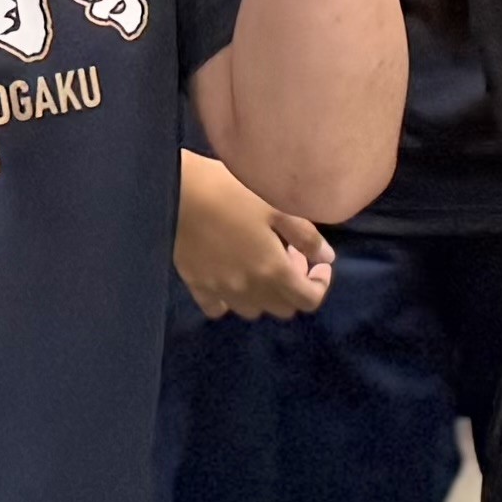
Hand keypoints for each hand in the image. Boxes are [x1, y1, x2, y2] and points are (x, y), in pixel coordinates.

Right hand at [175, 151, 330, 318]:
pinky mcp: (196, 284)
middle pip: (283, 308)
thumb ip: (306, 236)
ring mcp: (220, 290)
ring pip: (253, 310)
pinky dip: (229, 299)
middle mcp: (249, 289)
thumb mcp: (277, 206)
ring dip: (265, 293)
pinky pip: (217, 307)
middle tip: (289, 254)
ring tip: (260, 263)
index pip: (309, 299)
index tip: (318, 262)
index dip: (320, 284)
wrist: (175, 190)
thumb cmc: (230, 190)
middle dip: (293, 285)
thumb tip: (326, 257)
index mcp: (274, 271)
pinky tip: (230, 277)